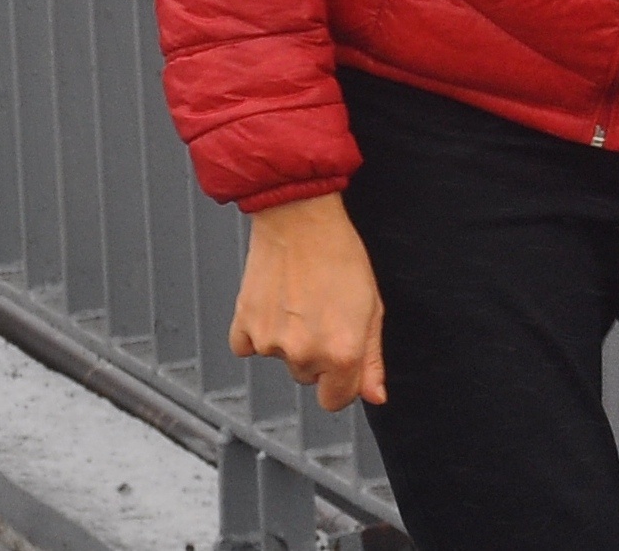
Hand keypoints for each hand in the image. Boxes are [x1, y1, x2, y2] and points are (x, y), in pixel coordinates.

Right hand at [232, 193, 385, 410]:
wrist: (300, 218)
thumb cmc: (339, 255)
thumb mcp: (372, 308)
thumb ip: (372, 359)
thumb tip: (374, 395)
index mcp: (341, 355)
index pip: (335, 400)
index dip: (340, 382)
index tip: (340, 359)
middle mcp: (305, 354)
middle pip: (307, 377)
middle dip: (315, 355)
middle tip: (320, 313)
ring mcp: (270, 341)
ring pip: (279, 358)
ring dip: (286, 340)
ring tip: (297, 300)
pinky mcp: (244, 323)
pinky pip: (246, 346)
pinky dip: (255, 333)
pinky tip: (271, 305)